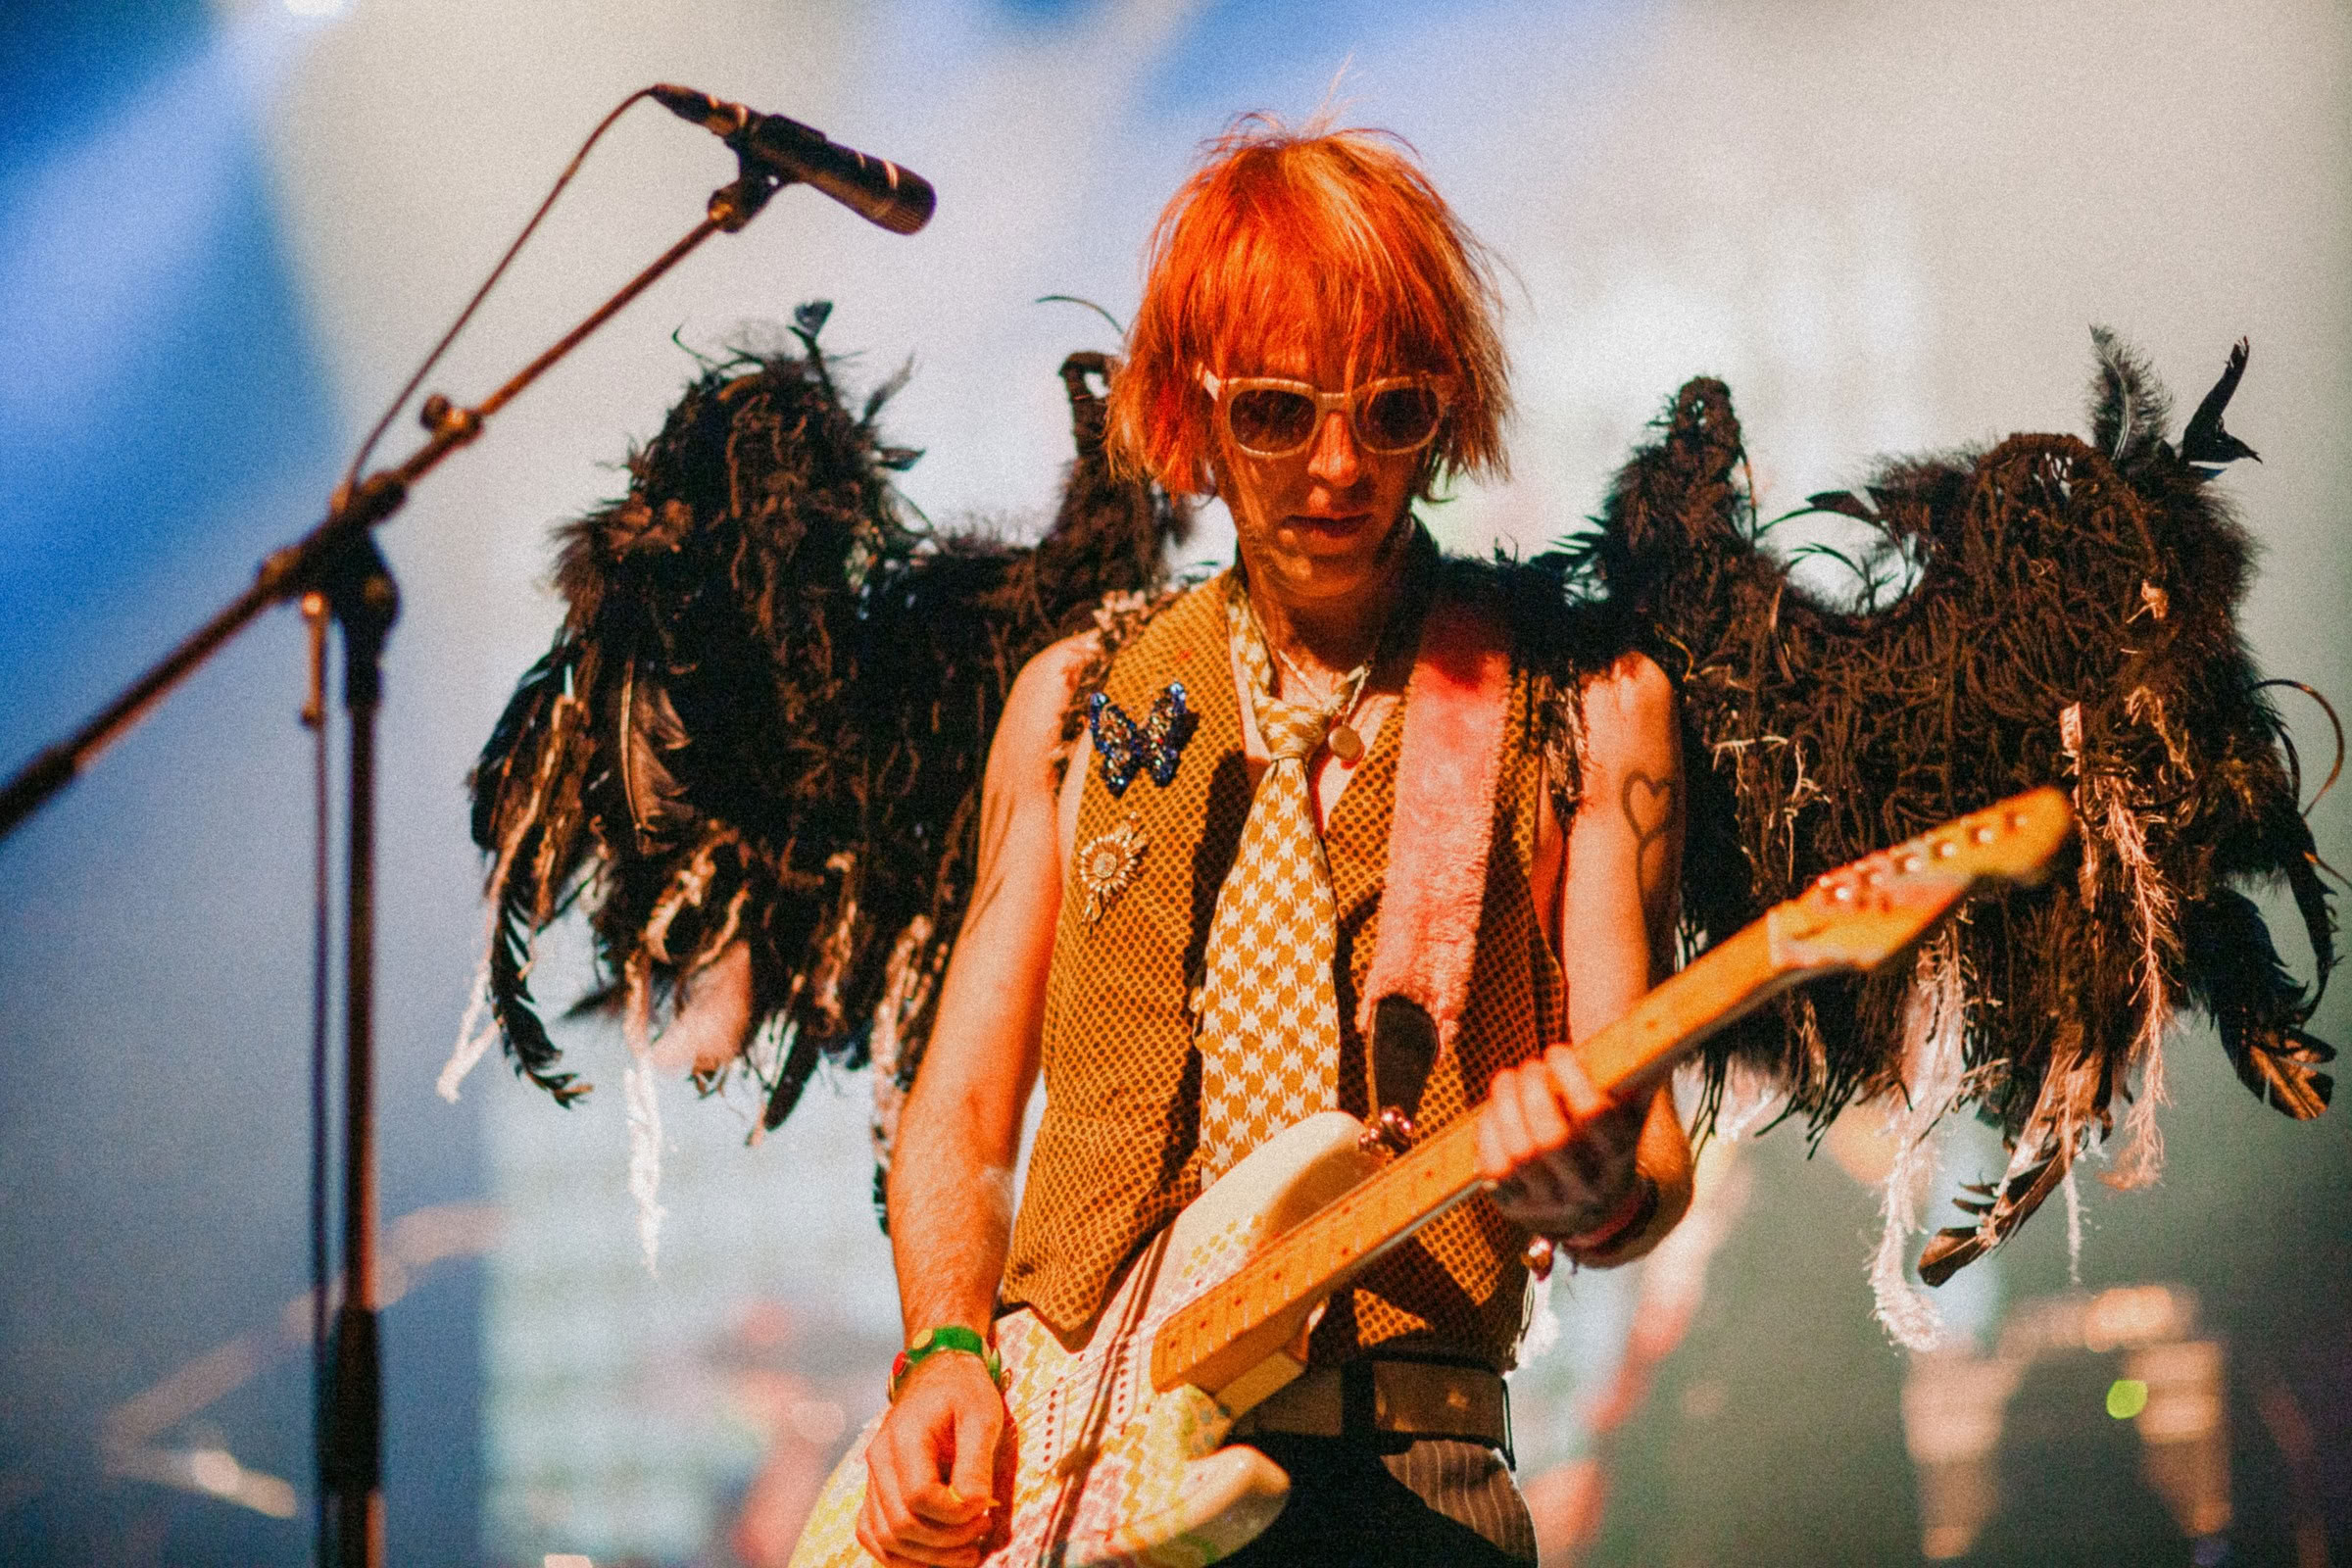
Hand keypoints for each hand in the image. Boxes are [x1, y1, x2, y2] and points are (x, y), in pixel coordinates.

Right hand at [854, 1351, 1004, 1567]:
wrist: (938, 1375)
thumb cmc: (964, 1392)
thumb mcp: (982, 1415)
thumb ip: (977, 1462)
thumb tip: (976, 1506)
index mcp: (904, 1437)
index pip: (920, 1495)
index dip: (955, 1514)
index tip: (987, 1508)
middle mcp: (879, 1460)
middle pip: (901, 1525)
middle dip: (946, 1541)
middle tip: (983, 1529)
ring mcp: (872, 1479)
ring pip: (886, 1539)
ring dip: (928, 1557)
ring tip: (968, 1553)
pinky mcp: (875, 1492)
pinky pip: (875, 1536)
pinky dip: (902, 1557)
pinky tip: (937, 1557)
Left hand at [1475, 1045, 1645, 1241]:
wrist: (1598, 1208)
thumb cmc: (1611, 1141)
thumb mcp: (1631, 1114)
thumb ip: (1639, 1076)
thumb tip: (1652, 1028)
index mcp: (1619, 1156)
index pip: (1594, 1114)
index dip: (1570, 1075)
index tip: (1558, 1050)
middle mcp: (1586, 1186)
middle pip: (1551, 1138)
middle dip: (1532, 1092)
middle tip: (1529, 1066)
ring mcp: (1550, 1201)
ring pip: (1519, 1154)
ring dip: (1504, 1107)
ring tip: (1507, 1079)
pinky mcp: (1518, 1207)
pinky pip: (1494, 1170)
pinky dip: (1488, 1133)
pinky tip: (1494, 1110)